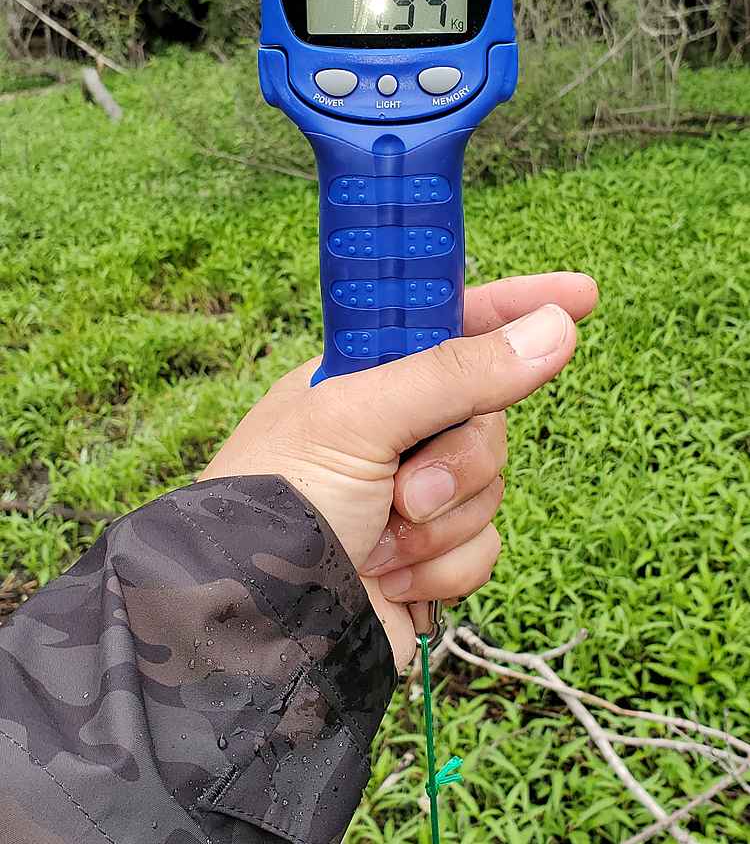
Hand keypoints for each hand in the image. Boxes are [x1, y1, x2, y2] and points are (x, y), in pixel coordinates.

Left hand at [200, 272, 597, 668]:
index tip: (578, 292)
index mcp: (366, 380)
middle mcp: (393, 432)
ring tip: (383, 536)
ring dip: (442, 521)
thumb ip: (458, 373)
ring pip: (492, 485)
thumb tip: (556, 326)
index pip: (453, 323)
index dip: (513, 306)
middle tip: (405, 489)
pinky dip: (442, 567)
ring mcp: (414, 496)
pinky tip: (391, 576)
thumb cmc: (283, 499)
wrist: (263, 622)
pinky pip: (484, 547)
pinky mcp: (432, 556)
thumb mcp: (361, 417)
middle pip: (487, 415)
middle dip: (457, 461)